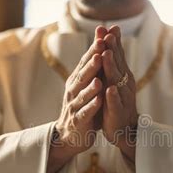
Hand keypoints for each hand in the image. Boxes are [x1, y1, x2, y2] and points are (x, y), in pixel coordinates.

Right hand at [47, 27, 107, 172]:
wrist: (69, 136)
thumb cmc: (82, 107)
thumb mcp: (87, 87)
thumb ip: (94, 69)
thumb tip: (101, 44)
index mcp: (77, 81)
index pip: (85, 63)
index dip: (93, 50)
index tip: (102, 37)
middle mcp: (73, 91)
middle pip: (82, 75)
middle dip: (92, 63)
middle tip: (99, 50)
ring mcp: (74, 106)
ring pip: (82, 94)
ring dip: (90, 86)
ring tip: (99, 79)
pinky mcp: (78, 121)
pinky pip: (85, 113)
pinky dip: (91, 107)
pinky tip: (98, 101)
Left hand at [101, 26, 138, 161]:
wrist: (123, 129)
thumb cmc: (116, 102)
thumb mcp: (113, 80)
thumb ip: (111, 61)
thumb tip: (109, 38)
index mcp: (122, 75)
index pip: (118, 55)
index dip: (114, 41)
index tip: (108, 27)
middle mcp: (124, 84)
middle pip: (118, 63)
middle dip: (113, 48)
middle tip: (108, 35)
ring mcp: (122, 98)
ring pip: (117, 81)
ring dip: (112, 68)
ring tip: (107, 55)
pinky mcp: (118, 112)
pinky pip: (115, 103)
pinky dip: (112, 96)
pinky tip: (109, 90)